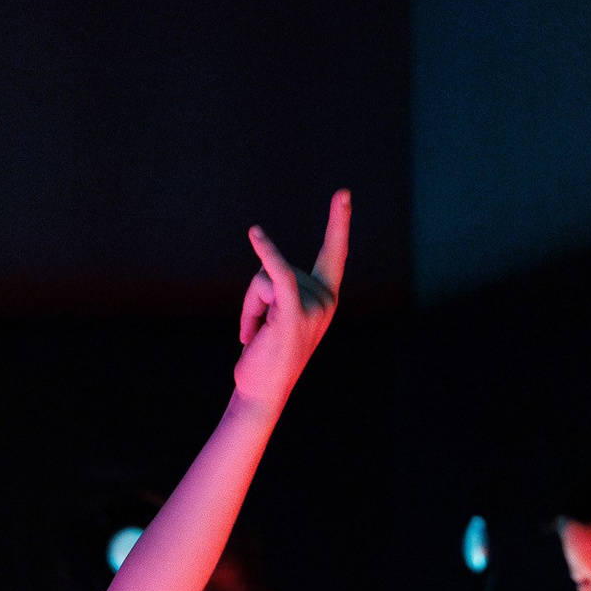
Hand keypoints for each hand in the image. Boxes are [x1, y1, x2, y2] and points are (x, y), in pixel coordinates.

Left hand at [232, 189, 349, 420]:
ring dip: (248, 308)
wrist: (261, 396)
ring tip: (252, 337)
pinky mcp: (292, 315)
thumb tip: (267, 274)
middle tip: (255, 333)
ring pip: (264, 278)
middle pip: (277, 268)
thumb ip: (283, 292)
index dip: (338, 224)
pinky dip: (266, 253)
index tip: (342, 194)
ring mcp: (312, 308)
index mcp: (326, 299)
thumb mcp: (280, 319)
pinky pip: (276, 275)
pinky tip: (255, 234)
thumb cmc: (267, 360)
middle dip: (255, 297)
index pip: (334, 255)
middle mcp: (325, 301)